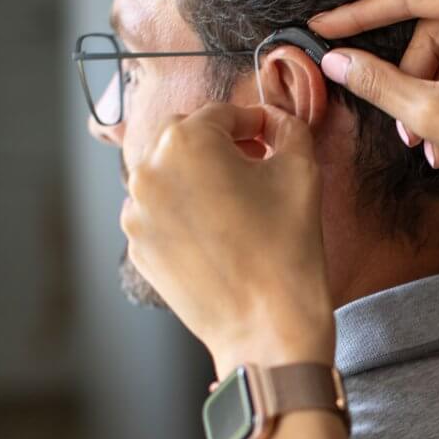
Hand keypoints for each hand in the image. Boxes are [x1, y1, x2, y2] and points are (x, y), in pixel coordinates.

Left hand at [123, 103, 333, 378]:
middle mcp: (150, 171)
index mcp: (187, 142)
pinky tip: (218, 228)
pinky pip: (159, 209)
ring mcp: (137, 213)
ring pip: (169, 172)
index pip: (222, 113)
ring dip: (199, 173)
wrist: (267, 325)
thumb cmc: (287, 245)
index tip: (270, 136)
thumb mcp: (301, 168)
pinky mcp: (138, 247)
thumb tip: (273, 120)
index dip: (253, 122)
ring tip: (236, 198)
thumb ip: (288, 127)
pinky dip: (184, 207)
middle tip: (254, 161)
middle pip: (186, 136)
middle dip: (220, 142)